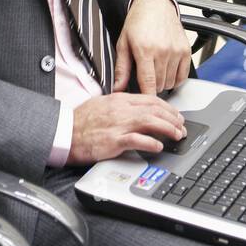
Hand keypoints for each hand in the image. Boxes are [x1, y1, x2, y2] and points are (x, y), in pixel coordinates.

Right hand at [68, 93, 186, 164]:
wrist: (64, 131)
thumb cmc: (80, 121)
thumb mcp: (102, 104)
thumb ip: (120, 106)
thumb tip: (136, 110)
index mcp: (119, 99)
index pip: (150, 99)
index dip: (167, 107)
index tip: (175, 114)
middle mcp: (121, 109)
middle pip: (154, 109)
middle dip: (172, 117)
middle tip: (182, 126)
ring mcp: (118, 124)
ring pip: (150, 121)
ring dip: (167, 128)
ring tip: (177, 135)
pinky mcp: (113, 140)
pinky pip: (136, 140)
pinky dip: (150, 143)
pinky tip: (158, 146)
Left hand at [113, 0, 191, 93]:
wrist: (155, 5)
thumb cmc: (137, 23)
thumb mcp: (123, 43)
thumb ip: (121, 69)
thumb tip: (117, 89)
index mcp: (144, 50)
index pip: (148, 83)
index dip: (146, 97)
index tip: (143, 104)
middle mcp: (162, 51)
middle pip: (159, 85)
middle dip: (151, 86)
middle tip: (144, 77)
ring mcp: (176, 51)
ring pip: (170, 82)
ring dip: (162, 82)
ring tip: (155, 70)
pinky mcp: (185, 50)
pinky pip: (182, 76)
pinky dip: (175, 78)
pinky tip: (166, 70)